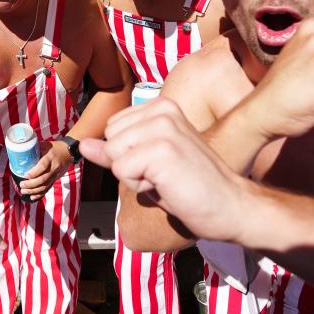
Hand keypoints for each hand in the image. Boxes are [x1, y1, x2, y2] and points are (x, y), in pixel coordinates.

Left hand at [18, 140, 71, 199]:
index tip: (25, 175)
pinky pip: (48, 188)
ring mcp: (56, 174)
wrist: (69, 152)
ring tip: (24, 191)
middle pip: (43, 179)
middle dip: (31, 184)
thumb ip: (35, 150)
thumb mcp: (45, 145)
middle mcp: (54, 167)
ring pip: (45, 186)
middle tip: (21, 185)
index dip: (34, 173)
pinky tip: (32, 197)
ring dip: (33, 191)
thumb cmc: (54, 147)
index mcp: (50, 157)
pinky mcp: (56, 179)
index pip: (43, 166)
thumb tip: (20, 153)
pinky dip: (40, 194)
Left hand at [81, 98, 248, 242]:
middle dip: (126, 164)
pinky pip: (121, 171)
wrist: (231, 207)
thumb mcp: (146, 164)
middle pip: (109, 138)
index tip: (158, 164)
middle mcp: (162, 111)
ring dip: (132, 177)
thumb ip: (114, 151)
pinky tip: (167, 187)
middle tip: (162, 174)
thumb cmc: (191, 187)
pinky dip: (139, 187)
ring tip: (165, 180)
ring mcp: (163, 129)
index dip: (127, 154)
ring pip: (113, 154)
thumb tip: (83, 144)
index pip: (113, 127)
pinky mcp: (161, 151)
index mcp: (161, 107)